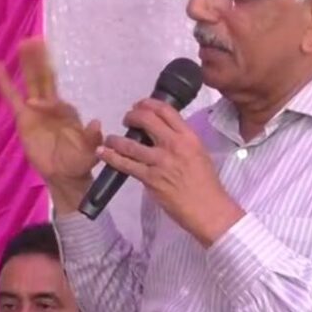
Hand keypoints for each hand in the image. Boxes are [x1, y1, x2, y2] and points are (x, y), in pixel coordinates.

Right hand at [0, 38, 101, 210]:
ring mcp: (37, 110)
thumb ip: (92, 138)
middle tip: (35, 39)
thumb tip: (97, 122)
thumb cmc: (78, 162)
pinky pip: (12, 98)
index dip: (47, 103)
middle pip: (45, 79)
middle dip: (41, 60)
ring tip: (23, 44)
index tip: (36, 107)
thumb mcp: (89, 152)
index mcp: (68, 112)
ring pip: (31, 83)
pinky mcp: (24, 118)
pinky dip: (5, 84)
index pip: (56, 101)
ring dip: (28, 64)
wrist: (65, 174)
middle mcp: (53, 106)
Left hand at [97, 99, 243, 245]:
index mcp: (188, 137)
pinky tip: (103, 152)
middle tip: (127, 119)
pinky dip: (112, 157)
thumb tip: (164, 133)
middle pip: (146, 120)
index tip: (140, 105)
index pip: (166, 111)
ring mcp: (160, 161)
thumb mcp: (199, 153)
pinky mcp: (150, 178)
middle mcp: (173, 145)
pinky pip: (126, 165)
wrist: (207, 208)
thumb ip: (182, 141)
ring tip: (110, 139)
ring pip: (130, 143)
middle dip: (132, 115)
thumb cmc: (206, 183)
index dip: (149, 104)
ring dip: (116, 139)